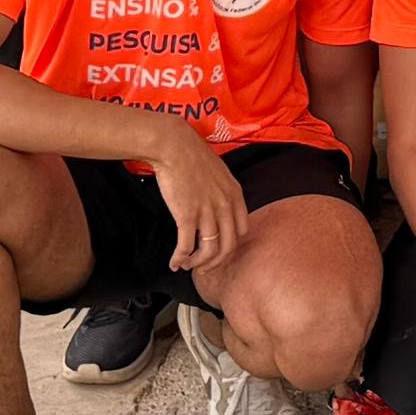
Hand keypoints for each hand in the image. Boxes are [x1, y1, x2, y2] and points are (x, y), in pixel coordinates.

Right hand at [146, 126, 245, 273]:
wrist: (173, 146)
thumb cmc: (192, 155)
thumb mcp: (218, 172)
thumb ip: (222, 191)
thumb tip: (217, 207)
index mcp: (235, 194)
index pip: (242, 231)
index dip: (231, 246)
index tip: (219, 251)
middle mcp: (225, 205)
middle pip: (228, 246)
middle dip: (216, 262)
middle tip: (204, 268)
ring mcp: (207, 212)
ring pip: (209, 251)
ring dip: (197, 263)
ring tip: (186, 265)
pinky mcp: (187, 215)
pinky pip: (186, 247)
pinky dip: (180, 259)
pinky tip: (174, 263)